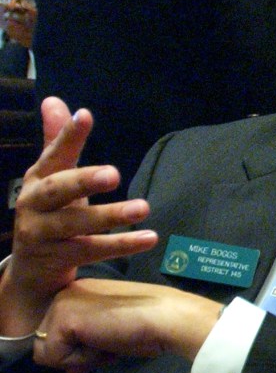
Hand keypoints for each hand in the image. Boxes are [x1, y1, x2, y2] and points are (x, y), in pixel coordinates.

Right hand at [0, 97, 157, 336]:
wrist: (29, 272)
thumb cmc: (50, 216)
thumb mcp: (54, 179)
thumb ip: (59, 143)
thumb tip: (54, 100)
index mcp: (38, 180)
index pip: (54, 154)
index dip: (68, 135)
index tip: (85, 116)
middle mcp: (34, 204)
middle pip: (59, 189)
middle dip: (84, 180)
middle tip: (114, 174)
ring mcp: (42, 234)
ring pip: (77, 224)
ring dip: (111, 216)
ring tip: (144, 208)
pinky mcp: (57, 259)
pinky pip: (93, 250)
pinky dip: (121, 245)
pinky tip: (150, 238)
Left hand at [32, 279, 221, 372]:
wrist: (165, 318)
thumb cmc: (148, 326)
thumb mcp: (110, 337)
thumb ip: (86, 348)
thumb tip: (69, 372)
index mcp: (78, 293)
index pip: (59, 334)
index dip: (82, 349)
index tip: (112, 340)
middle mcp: (65, 293)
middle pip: (46, 344)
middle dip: (77, 355)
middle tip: (110, 343)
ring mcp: (61, 304)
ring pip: (46, 353)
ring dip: (79, 358)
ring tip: (107, 341)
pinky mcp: (63, 320)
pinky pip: (55, 358)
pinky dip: (82, 360)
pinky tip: (105, 342)